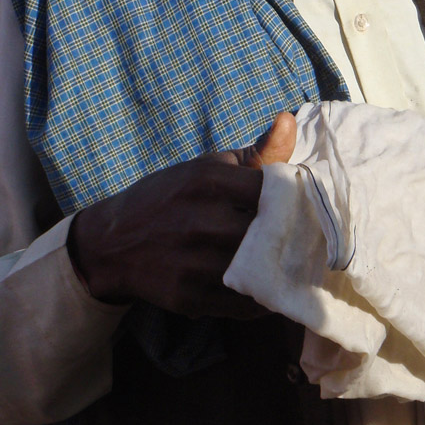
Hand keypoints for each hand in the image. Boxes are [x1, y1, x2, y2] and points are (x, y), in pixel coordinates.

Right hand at [68, 112, 296, 318]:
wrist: (112, 242)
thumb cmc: (172, 196)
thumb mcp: (208, 166)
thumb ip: (257, 151)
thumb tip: (290, 120)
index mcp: (207, 180)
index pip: (273, 190)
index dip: (295, 201)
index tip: (306, 207)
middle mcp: (199, 221)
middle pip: (269, 234)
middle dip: (293, 238)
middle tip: (312, 242)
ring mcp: (192, 263)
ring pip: (260, 273)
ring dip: (282, 272)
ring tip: (296, 266)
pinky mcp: (188, 297)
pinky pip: (243, 305)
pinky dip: (262, 300)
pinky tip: (269, 288)